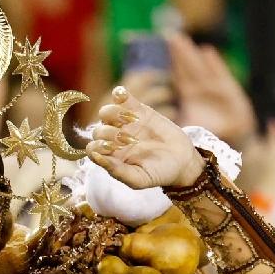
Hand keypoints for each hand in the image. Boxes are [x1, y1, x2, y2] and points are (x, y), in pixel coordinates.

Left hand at [86, 87, 204, 189]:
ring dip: (113, 114)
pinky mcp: (138, 110)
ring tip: (131, 120)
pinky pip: (122, 98)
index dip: (98, 147)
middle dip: (109, 133)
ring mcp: (125, 123)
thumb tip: (96, 157)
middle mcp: (114, 139)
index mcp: (111, 157)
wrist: (182, 160)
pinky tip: (122, 95)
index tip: (112, 148)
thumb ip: (117, 171)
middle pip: (98, 130)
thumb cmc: (159, 173)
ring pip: (106, 112)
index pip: (93, 149)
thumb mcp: (139, 179)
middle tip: (129, 139)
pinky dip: (119, 94)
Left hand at [166, 33, 256, 143]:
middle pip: (189, 69)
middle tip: (169, 36)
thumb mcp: (188, 131)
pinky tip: (207, 51)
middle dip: (180, 53)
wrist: (235, 143)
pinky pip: (221, 76)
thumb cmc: (212, 139)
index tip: (163, 50)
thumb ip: (174, 126)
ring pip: (201, 69)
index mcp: (192, 99)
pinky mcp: (231, 93)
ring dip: (191, 55)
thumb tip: (153, 123)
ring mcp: (216, 90)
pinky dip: (214, 65)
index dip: (173, 63)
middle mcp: (203, 92)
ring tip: (181, 40)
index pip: (180, 77)